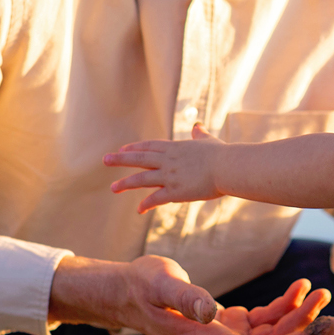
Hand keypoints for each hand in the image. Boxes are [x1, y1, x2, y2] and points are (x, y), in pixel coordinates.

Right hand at [50, 254, 333, 334]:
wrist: (126, 291)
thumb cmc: (142, 285)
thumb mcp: (161, 283)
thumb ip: (185, 297)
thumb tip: (210, 313)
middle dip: (305, 334)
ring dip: (299, 319)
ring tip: (321, 293)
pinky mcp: (227, 327)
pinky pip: (263, 324)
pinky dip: (283, 309)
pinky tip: (298, 289)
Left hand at [106, 124, 224, 212]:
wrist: (228, 167)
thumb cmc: (222, 154)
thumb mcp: (208, 141)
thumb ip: (200, 134)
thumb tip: (197, 125)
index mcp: (175, 148)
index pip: (150, 146)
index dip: (135, 147)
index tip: (122, 148)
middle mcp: (168, 160)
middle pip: (139, 158)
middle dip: (121, 159)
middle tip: (105, 159)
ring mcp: (170, 176)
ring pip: (141, 178)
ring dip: (126, 183)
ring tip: (113, 187)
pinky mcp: (175, 191)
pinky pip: (156, 198)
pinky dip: (146, 204)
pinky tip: (139, 210)